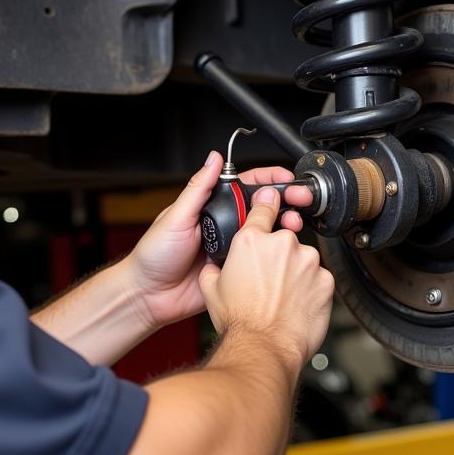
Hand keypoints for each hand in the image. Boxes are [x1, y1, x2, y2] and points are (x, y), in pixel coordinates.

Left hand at [122, 151, 314, 332]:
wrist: (149, 295)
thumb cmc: (154, 255)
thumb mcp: (176, 217)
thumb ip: (198, 188)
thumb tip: (214, 158)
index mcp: (210, 207)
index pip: (244, 186)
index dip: (268, 180)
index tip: (286, 178)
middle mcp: (224, 225)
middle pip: (262, 208)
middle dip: (285, 201)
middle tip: (303, 199)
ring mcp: (232, 248)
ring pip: (265, 233)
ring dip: (284, 226)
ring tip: (295, 224)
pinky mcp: (236, 270)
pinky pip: (260, 260)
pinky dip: (276, 254)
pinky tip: (285, 250)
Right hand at [199, 187, 333, 367]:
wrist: (263, 348)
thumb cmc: (239, 321)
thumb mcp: (211, 287)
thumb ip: (215, 265)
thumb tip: (216, 263)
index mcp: (251, 240)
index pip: (264, 207)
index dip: (267, 204)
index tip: (271, 201)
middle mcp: (282, 245)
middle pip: (284, 238)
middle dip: (278, 254)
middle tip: (268, 278)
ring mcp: (307, 261)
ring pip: (302, 258)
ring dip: (295, 271)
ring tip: (282, 295)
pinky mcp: (325, 280)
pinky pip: (318, 277)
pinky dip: (310, 287)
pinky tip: (297, 303)